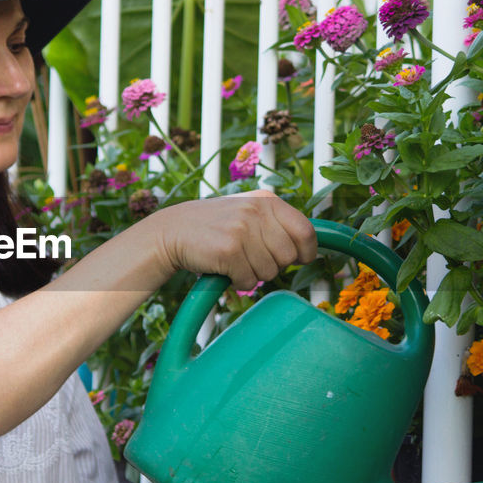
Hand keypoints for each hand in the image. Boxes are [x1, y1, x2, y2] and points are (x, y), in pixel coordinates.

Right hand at [146, 192, 317, 291]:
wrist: (172, 232)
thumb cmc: (214, 227)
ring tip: (236, 262)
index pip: (305, 231)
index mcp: (267, 200)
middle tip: (253, 260)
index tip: (299, 259)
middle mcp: (257, 211)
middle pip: (288, 256)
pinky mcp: (229, 250)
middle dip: (274, 266)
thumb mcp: (247, 212)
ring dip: (254, 275)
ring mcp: (242, 229)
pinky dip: (238, 281)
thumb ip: (276, 223)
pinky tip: (225, 269)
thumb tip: (310, 248)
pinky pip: (249, 280)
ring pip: (270, 271)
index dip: (306, 252)